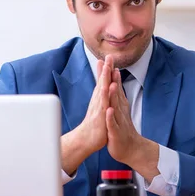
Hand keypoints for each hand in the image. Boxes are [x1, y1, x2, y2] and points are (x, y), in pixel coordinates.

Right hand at [59, 55, 112, 175]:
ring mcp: (99, 108)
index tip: (108, 56)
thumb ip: (100, 94)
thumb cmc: (94, 123)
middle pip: (102, 83)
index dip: (105, 69)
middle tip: (108, 57)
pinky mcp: (100, 117)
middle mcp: (98, 101)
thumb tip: (102, 84)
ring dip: (105, 81)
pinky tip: (107, 92)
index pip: (103, 81)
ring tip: (108, 70)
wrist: (86, 139)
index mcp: (99, 98)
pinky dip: (105, 99)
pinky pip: (103, 107)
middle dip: (105, 69)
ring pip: (102, 93)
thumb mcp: (98, 106)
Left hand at [106, 68, 159, 181]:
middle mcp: (120, 111)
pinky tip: (109, 111)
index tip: (110, 60)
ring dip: (114, 96)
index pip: (116, 88)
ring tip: (112, 84)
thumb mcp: (120, 111)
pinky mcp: (116, 133)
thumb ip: (117, 97)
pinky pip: (113, 124)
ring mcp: (119, 121)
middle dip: (113, 79)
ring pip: (116, 107)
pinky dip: (111, 117)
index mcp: (120, 106)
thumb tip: (115, 83)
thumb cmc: (123, 130)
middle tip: (112, 65)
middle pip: (116, 93)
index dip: (112, 74)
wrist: (132, 149)